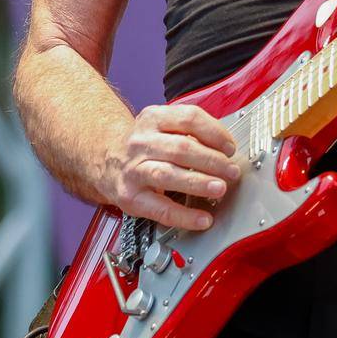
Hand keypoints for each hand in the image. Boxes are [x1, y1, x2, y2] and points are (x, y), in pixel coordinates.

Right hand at [97, 104, 240, 230]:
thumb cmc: (144, 146)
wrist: (105, 160)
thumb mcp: (161, 127)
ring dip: (198, 182)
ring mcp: (134, 170)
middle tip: (231, 171)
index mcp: (153, 119)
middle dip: (212, 161)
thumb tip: (226, 151)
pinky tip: (202, 219)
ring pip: (168, 175)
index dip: (214, 133)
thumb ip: (190, 133)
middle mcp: (141, 142)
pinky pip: (160, 208)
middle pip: (181, 148)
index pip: (188, 119)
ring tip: (219, 189)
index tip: (230, 147)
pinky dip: (184, 216)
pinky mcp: (130, 197)